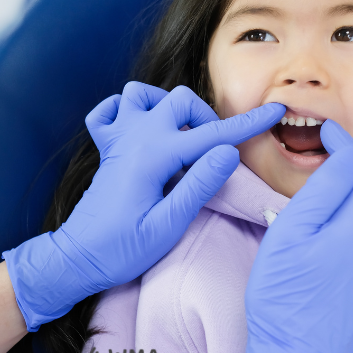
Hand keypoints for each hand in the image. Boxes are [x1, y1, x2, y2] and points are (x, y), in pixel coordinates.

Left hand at [3, 83, 284, 330]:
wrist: (77, 259)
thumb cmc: (122, 249)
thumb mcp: (168, 225)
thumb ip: (198, 185)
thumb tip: (228, 151)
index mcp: (154, 156)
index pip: (211, 135)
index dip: (248, 123)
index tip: (276, 110)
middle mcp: (134, 138)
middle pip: (178, 100)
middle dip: (205, 118)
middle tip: (213, 153)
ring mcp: (117, 140)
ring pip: (139, 94)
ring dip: (164, 105)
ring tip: (178, 135)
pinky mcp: (105, 150)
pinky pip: (107, 112)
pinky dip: (123, 111)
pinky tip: (137, 129)